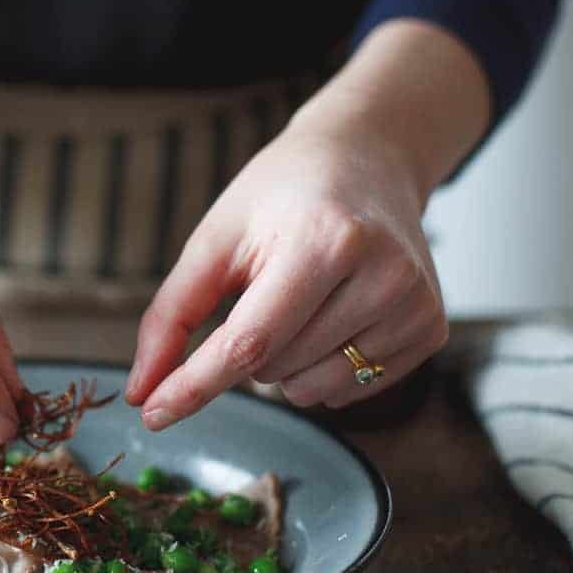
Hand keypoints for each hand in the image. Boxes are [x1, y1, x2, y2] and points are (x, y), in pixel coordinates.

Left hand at [124, 111, 447, 427]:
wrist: (368, 158)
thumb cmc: (282, 196)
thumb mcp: (216, 239)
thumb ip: (172, 316)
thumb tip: (143, 393)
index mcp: (323, 242)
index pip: (249, 342)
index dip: (195, 385)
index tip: (155, 414)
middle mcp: (381, 275)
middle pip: (274, 368)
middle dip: (246, 348)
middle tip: (266, 286)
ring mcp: (413, 305)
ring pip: (309, 390)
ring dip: (284, 364)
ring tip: (301, 300)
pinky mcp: (429, 328)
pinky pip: (349, 391)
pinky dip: (321, 368)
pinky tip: (334, 314)